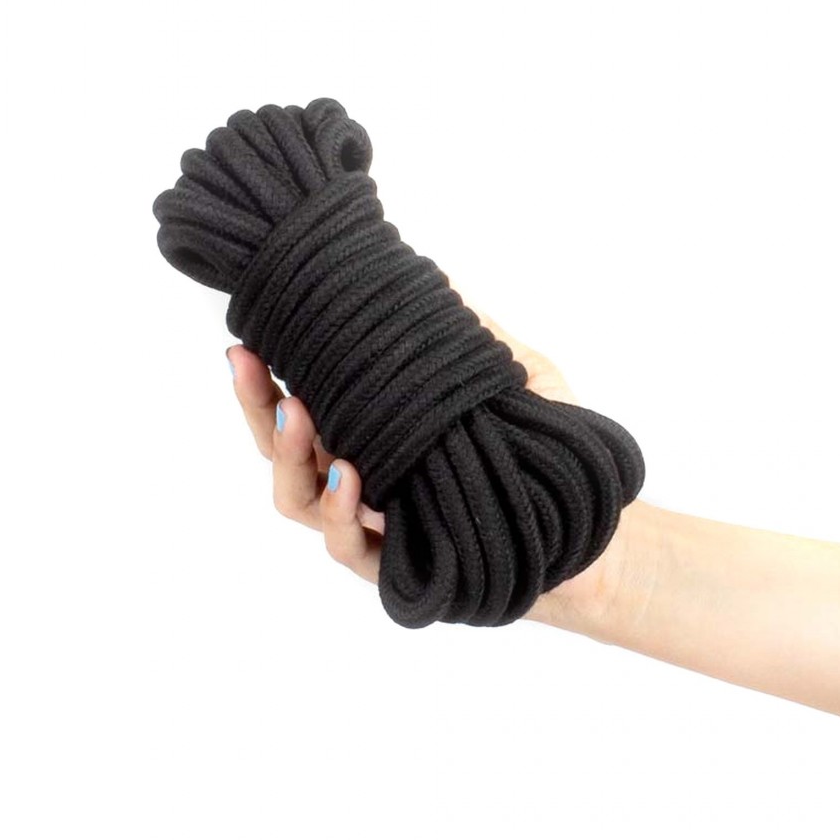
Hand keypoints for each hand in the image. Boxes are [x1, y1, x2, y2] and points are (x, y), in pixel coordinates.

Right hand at [226, 302, 626, 627]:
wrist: (594, 523)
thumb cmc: (546, 448)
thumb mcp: (511, 373)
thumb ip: (464, 332)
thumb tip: (424, 272)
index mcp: (375, 435)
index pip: (301, 406)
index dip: (264, 381)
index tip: (245, 340)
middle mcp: (364, 481)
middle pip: (283, 453)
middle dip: (257, 409)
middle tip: (248, 364)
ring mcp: (377, 527)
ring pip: (300, 502)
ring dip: (289, 458)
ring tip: (296, 416)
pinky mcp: (402, 568)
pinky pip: (349, 549)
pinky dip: (338, 514)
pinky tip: (347, 475)